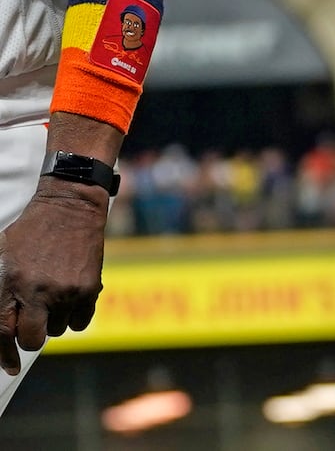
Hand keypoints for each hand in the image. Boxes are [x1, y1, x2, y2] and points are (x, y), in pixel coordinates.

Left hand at [0, 180, 108, 374]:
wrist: (71, 206)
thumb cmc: (32, 231)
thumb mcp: (3, 255)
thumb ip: (1, 292)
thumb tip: (5, 324)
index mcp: (12, 282)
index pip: (3, 332)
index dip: (5, 354)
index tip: (10, 366)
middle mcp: (39, 290)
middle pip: (32, 339)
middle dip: (30, 336)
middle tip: (34, 321)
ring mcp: (66, 290)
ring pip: (57, 330)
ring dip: (54, 320)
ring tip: (54, 296)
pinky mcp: (89, 287)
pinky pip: (81, 322)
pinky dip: (75, 316)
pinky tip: (71, 299)